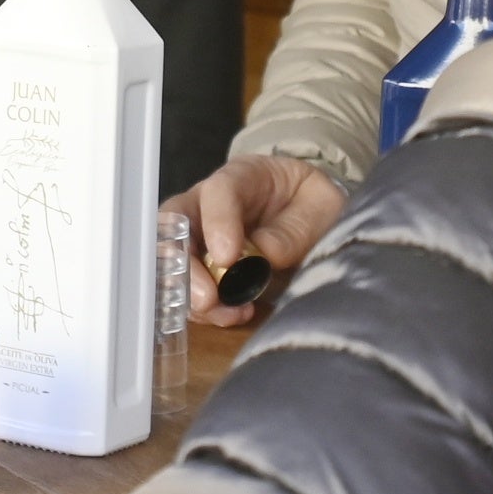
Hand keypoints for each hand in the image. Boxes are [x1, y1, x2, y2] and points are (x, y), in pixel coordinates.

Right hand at [162, 154, 346, 325]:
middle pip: (175, 225)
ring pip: (171, 259)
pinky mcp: (201, 267)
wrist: (306, 215)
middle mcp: (207, 204)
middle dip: (185, 263)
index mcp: (241, 177)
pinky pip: (185, 287)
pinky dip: (200, 309)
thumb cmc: (310, 202)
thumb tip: (265, 255)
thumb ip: (296, 228)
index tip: (227, 258)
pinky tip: (230, 316)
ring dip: (189, 292)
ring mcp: (198, 236)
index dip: (217, 223)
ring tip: (223, 312)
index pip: (218, 192)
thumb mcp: (321, 205)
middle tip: (208, 297)